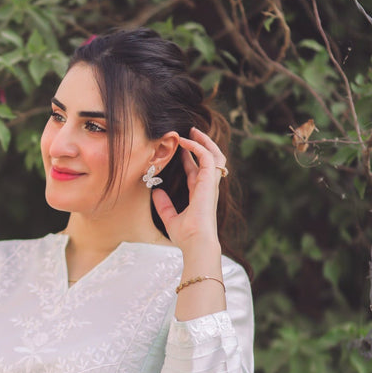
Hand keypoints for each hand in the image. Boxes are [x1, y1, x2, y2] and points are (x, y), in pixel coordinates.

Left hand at [151, 126, 225, 251]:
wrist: (196, 242)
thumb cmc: (186, 236)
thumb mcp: (170, 218)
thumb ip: (164, 205)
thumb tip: (156, 192)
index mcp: (200, 194)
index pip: (196, 170)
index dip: (189, 157)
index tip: (179, 147)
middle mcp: (208, 187)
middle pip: (210, 159)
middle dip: (202, 143)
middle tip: (190, 132)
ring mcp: (211, 183)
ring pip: (215, 154)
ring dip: (204, 141)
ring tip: (193, 130)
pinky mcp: (209, 181)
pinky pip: (207, 157)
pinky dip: (197, 147)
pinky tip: (184, 142)